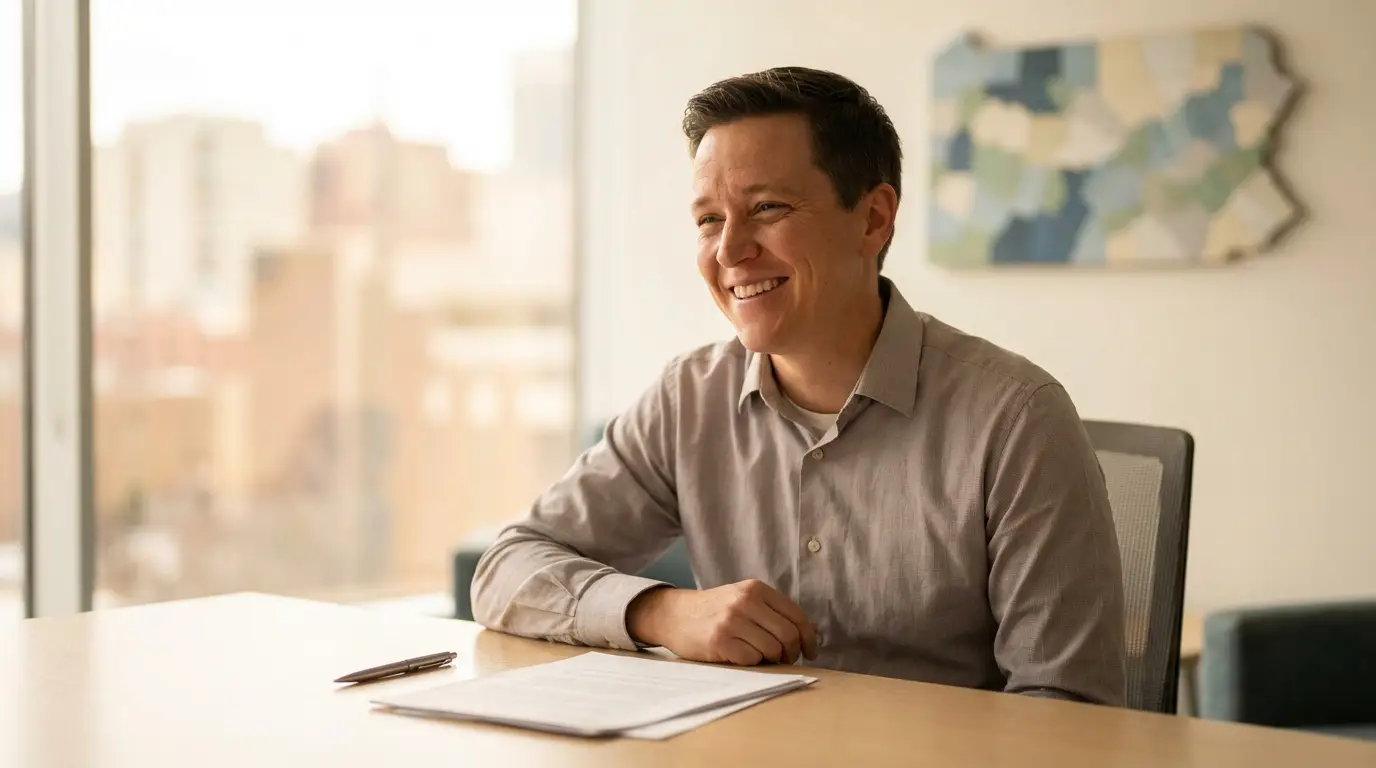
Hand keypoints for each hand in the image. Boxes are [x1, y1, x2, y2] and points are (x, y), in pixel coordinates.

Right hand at [626, 580, 818, 665]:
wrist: (674, 614)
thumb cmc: (715, 611)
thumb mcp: (745, 602)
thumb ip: (777, 613)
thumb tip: (814, 631)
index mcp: (756, 589)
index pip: (797, 616)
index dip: (809, 638)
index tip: (810, 651)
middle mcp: (745, 601)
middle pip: (788, 635)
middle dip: (792, 653)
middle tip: (785, 659)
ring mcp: (731, 621)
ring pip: (772, 650)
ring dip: (771, 660)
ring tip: (760, 657)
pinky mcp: (719, 641)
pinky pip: (752, 660)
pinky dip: (752, 663)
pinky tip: (741, 657)